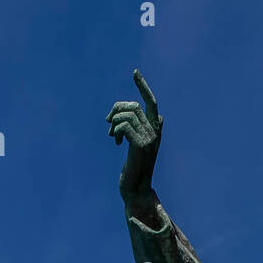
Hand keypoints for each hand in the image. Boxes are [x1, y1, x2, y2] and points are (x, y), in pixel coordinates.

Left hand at [108, 69, 161, 202]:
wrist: (136, 190)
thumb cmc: (133, 169)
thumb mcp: (135, 146)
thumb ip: (136, 130)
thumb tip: (137, 117)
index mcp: (156, 130)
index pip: (151, 103)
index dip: (143, 87)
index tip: (134, 72)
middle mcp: (155, 133)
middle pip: (134, 106)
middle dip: (117, 109)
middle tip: (107, 121)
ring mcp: (150, 139)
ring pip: (127, 116)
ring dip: (114, 123)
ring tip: (111, 135)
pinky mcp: (141, 146)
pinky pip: (123, 126)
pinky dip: (115, 131)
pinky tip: (115, 142)